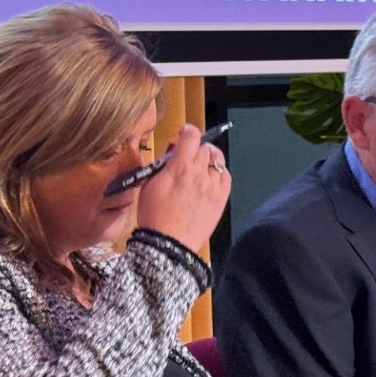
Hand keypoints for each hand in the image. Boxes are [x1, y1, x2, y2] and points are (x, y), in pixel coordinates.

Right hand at [134, 123, 229, 256]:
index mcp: (180, 168)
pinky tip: (209, 179)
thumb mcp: (149, 185)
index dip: (187, 132)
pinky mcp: (221, 199)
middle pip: (204, 147)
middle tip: (187, 157)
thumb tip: (172, 154)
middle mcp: (200, 174)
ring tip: (200, 166)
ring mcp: (213, 187)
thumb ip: (162, 165)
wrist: (169, 245)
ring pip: (218, 159)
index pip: (191, 136)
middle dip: (195, 148)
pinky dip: (219, 173)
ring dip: (209, 158)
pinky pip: (226, 176)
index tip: (184, 135)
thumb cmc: (155, 217)